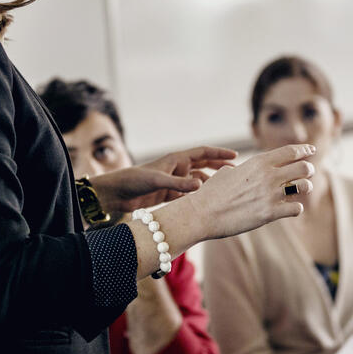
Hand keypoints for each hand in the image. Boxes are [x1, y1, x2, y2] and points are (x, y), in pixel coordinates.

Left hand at [92, 146, 236, 212]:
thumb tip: (202, 184)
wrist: (116, 194)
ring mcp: (173, 180)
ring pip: (197, 179)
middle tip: (236, 171)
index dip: (219, 153)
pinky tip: (207, 200)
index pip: (203, 152)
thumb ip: (179, 184)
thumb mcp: (158, 181)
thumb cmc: (134, 181)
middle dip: (219, 166)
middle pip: (203, 164)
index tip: (235, 156)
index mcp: (176, 159)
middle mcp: (176, 168)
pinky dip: (198, 195)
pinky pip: (188, 193)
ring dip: (210, 181)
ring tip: (225, 187)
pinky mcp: (168, 194)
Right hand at [185, 144, 316, 240]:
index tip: (311, 150)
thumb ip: (245, 169)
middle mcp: (268, 176)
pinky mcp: (270, 214)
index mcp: (259, 162)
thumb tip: (247, 169)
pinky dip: (295, 208)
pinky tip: (289, 208)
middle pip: (304, 166)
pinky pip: (296, 208)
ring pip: (304, 186)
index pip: (291, 151)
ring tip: (298, 190)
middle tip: (305, 173)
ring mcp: (270, 195)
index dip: (304, 149)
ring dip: (304, 188)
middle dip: (308, 169)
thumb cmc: (212, 193)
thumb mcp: (229, 172)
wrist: (203, 213)